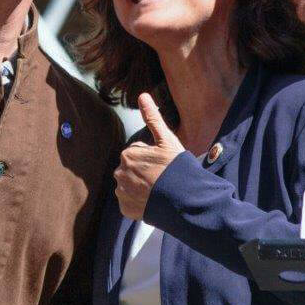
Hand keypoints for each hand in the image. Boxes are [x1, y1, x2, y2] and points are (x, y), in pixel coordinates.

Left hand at [114, 93, 183, 219]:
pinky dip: (138, 202)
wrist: (185, 201)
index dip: (151, 157)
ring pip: (129, 185)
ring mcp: (121, 193)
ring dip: (140, 186)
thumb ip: (152, 118)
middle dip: (143, 171)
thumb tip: (142, 95)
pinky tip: (153, 200)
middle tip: (162, 178)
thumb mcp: (166, 140)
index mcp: (127, 155)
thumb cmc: (177, 168)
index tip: (163, 164)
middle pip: (131, 169)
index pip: (136, 153)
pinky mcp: (125, 209)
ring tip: (159, 190)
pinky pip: (129, 202)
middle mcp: (119, 173)